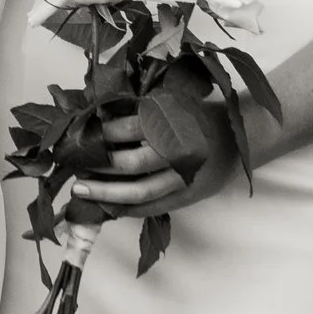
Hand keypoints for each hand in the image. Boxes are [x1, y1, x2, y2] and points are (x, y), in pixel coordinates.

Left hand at [64, 82, 239, 221]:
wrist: (237, 138)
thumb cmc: (197, 117)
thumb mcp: (171, 104)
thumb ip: (139, 112)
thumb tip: (97, 119)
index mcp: (174, 122)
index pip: (130, 128)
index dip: (102, 134)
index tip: (81, 136)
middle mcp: (179, 151)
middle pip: (130, 164)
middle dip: (98, 167)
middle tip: (75, 167)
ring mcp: (184, 177)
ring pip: (139, 192)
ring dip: (107, 193)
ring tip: (83, 191)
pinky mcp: (188, 195)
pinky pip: (154, 207)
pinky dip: (128, 209)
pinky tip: (109, 207)